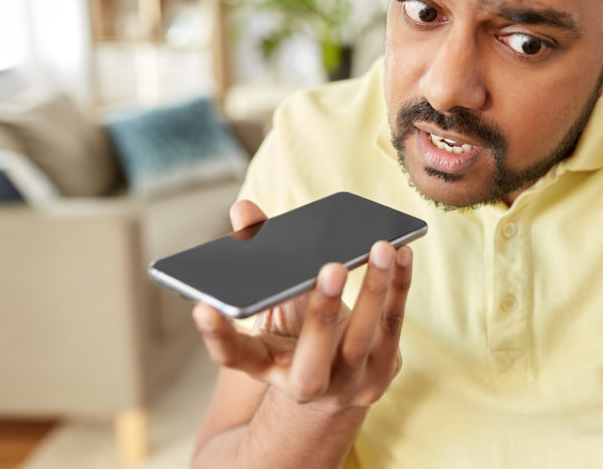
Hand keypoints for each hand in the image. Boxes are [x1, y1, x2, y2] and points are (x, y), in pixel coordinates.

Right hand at [192, 199, 413, 408]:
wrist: (334, 392)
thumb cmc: (295, 337)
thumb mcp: (272, 308)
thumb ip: (260, 261)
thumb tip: (243, 210)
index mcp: (265, 367)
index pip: (233, 358)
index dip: (216, 336)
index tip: (201, 308)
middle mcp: (304, 386)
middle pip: (311, 359)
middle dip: (322, 313)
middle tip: (330, 267)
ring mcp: (347, 384)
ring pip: (362, 339)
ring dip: (373, 290)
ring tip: (381, 246)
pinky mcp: (381, 372)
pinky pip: (392, 327)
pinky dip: (397, 288)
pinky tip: (401, 254)